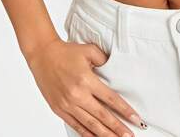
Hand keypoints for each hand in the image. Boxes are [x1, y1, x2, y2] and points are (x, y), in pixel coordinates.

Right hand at [25, 37, 144, 136]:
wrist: (43, 55)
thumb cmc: (66, 52)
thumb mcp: (89, 51)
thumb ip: (104, 61)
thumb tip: (115, 71)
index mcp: (86, 80)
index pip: (111, 99)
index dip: (125, 111)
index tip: (136, 119)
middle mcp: (77, 95)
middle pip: (102, 116)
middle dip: (118, 128)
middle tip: (130, 136)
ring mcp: (67, 104)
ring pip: (90, 125)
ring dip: (105, 134)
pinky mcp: (59, 109)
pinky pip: (76, 125)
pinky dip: (87, 134)